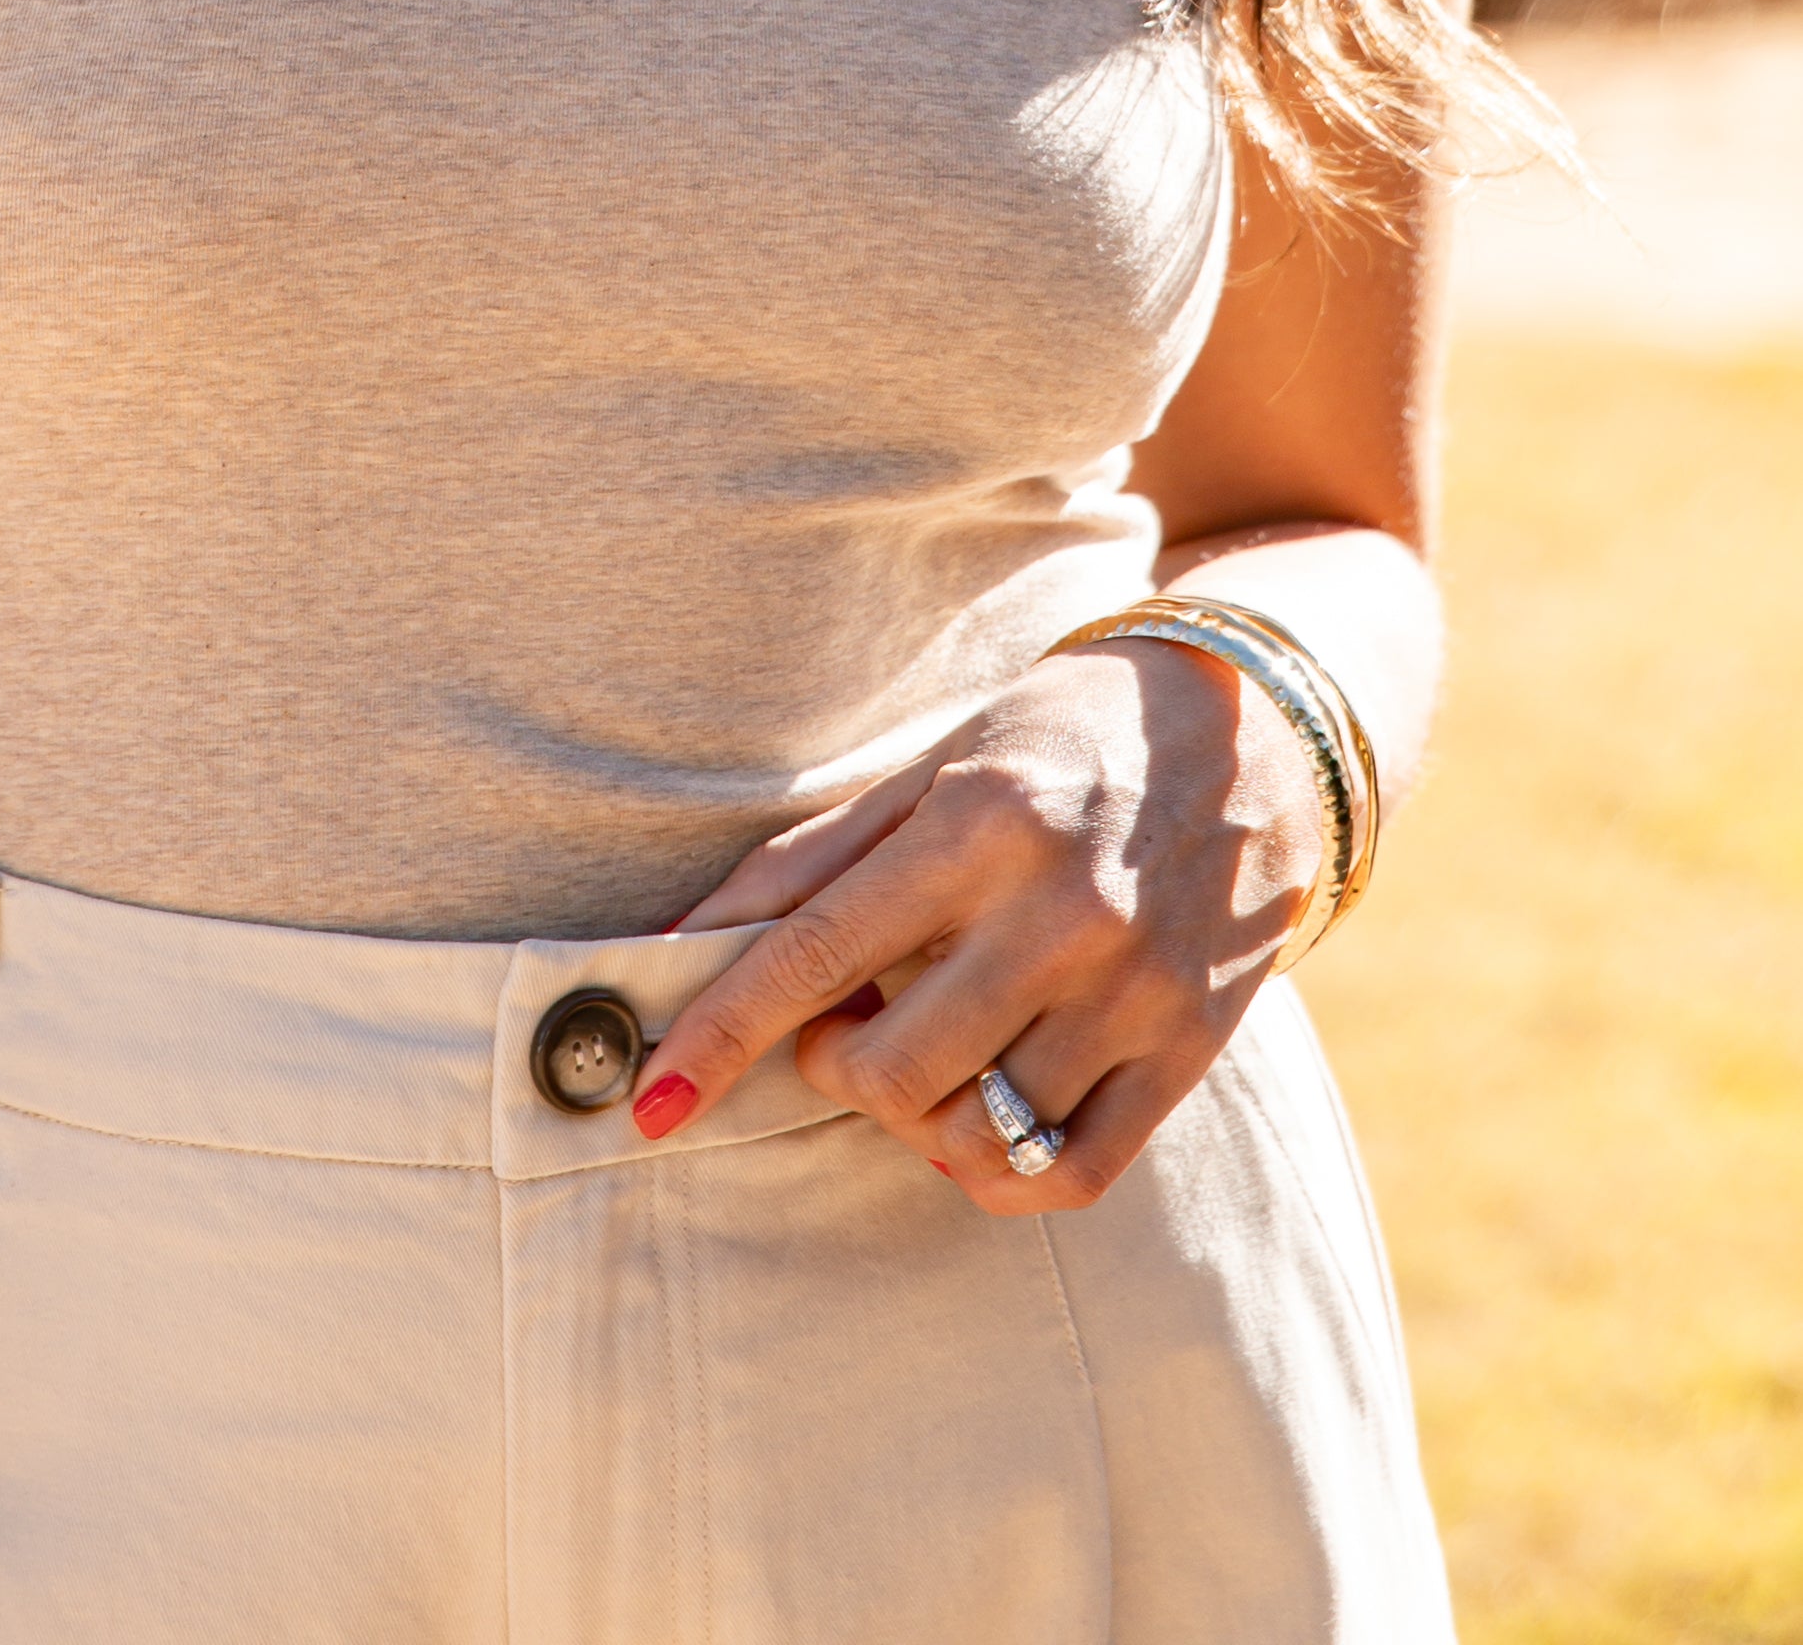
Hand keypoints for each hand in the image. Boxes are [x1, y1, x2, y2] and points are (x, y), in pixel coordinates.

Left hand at [633, 639, 1324, 1210]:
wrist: (1258, 735)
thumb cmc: (1061, 740)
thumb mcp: (933, 765)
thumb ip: (810, 857)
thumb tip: (679, 936)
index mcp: (981, 824)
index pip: (815, 954)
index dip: (719, 1033)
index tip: (649, 1097)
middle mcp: (1060, 913)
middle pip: (888, 1069)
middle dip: (831, 1068)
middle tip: (847, 1021)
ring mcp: (1134, 993)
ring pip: (974, 1135)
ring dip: (912, 1118)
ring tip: (922, 1051)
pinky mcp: (1189, 1053)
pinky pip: (1070, 1173)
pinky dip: (999, 1172)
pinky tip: (982, 1113)